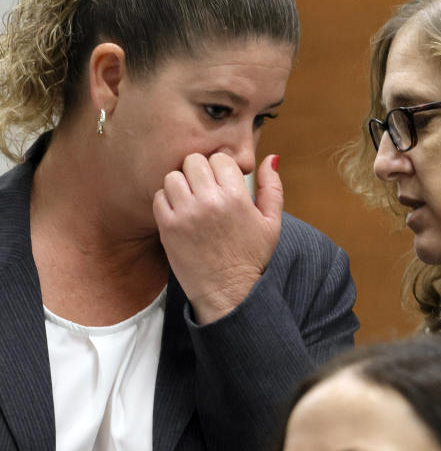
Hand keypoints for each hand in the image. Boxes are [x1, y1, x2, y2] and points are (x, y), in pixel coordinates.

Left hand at [154, 152, 282, 323]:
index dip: (221, 168)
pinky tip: (180, 214)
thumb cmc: (251, 256)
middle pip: (193, 161)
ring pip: (173, 176)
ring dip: (181, 185)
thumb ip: (272, 187)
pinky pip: (159, 197)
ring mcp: (186, 214)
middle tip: (205, 189)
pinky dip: (167, 202)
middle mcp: (210, 201)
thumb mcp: (272, 222)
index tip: (222, 182)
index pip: (219, 158)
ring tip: (191, 201)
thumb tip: (270, 157)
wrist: (228, 292)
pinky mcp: (168, 227)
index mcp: (237, 197)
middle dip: (199, 172)